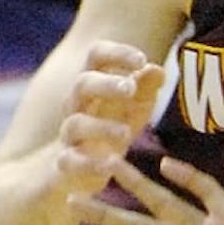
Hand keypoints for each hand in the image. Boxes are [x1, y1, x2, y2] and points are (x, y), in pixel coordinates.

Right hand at [54, 42, 165, 198]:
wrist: (70, 170)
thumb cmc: (106, 131)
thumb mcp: (130, 110)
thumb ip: (144, 90)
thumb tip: (157, 69)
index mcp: (93, 87)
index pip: (96, 57)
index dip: (116, 53)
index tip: (141, 59)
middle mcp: (77, 107)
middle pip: (82, 84)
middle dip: (105, 83)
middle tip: (130, 87)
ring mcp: (69, 136)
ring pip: (75, 124)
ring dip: (101, 127)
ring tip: (126, 134)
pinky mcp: (66, 165)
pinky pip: (70, 162)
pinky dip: (89, 164)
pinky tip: (110, 166)